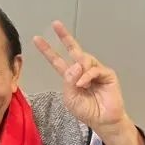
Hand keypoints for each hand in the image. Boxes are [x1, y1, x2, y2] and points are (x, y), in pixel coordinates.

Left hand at [32, 20, 128, 134]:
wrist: (102, 120)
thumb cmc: (85, 110)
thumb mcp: (70, 97)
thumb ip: (69, 81)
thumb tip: (75, 65)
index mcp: (70, 76)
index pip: (57, 60)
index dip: (48, 50)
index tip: (37, 39)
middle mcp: (82, 70)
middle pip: (73, 49)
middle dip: (64, 36)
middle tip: (56, 24)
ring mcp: (95, 70)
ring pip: (83, 59)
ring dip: (79, 69)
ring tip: (80, 84)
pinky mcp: (107, 74)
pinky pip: (94, 69)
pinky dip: (87, 76)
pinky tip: (84, 84)